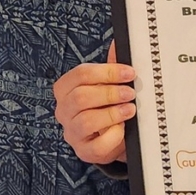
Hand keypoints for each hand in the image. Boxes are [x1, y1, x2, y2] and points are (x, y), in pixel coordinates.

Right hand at [53, 42, 134, 164]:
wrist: (114, 138)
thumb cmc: (108, 107)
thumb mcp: (109, 85)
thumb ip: (111, 67)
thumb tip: (118, 43)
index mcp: (66, 89)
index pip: (80, 75)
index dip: (107, 72)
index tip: (129, 72)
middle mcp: (64, 111)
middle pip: (81, 97)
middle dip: (110, 93)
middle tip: (131, 92)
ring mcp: (73, 133)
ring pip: (86, 121)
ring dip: (112, 113)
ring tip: (130, 109)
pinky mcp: (85, 151)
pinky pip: (98, 144)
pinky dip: (113, 136)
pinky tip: (123, 130)